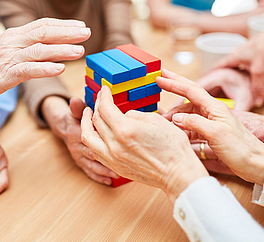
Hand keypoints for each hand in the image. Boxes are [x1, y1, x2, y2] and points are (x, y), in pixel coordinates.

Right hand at [0, 18, 90, 106]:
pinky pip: (28, 69)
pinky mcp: (6, 73)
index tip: (81, 26)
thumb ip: (29, 46)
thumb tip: (52, 46)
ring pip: (39, 50)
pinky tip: (60, 69)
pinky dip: (45, 68)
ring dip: (62, 50)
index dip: (64, 25)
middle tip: (87, 33)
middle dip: (68, 33)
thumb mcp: (10, 49)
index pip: (43, 25)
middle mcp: (14, 42)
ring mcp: (10, 57)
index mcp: (16, 35)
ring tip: (79, 51)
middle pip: (45, 33)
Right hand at [41, 96, 118, 184]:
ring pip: (92, 164)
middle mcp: (76, 146)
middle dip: (107, 155)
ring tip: (119, 172)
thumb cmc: (74, 118)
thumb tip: (75, 101)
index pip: (89, 135)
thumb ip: (77, 107)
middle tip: (123, 159)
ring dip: (105, 169)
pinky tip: (110, 180)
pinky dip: (100, 177)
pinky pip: (90, 172)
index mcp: (75, 132)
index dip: (101, 137)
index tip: (116, 139)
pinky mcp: (81, 164)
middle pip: (92, 152)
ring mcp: (78, 157)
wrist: (64, 128)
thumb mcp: (74, 110)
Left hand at [81, 86, 208, 202]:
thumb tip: (124, 116)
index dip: (103, 96)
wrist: (178, 174)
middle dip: (96, 106)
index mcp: (125, 130)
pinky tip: (97, 134)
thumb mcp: (155, 120)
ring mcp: (113, 158)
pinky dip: (93, 140)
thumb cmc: (173, 147)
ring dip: (86, 124)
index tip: (105, 90)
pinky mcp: (116, 167)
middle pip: (95, 121)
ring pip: (88, 139)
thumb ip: (134, 115)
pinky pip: (96, 152)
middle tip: (99, 99)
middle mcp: (114, 145)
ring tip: (89, 115)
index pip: (105, 108)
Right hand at [158, 69, 263, 185]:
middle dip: (174, 85)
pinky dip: (180, 128)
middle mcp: (212, 111)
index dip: (174, 83)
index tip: (160, 77)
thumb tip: (175, 118)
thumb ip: (194, 123)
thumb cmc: (241, 148)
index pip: (190, 90)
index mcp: (215, 107)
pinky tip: (174, 132)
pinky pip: (190, 126)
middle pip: (188, 95)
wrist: (255, 164)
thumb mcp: (216, 133)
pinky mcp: (209, 133)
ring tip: (162, 121)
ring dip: (174, 116)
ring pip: (187, 113)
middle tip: (159, 78)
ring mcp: (210, 122)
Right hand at [212, 30, 263, 106]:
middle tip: (214, 84)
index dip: (208, 75)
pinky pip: (241, 63)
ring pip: (233, 65)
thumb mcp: (260, 71)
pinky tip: (243, 74)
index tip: (202, 81)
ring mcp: (244, 52)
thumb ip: (258, 87)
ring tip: (228, 81)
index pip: (215, 67)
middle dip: (218, 75)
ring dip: (229, 72)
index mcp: (232, 58)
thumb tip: (257, 103)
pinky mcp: (252, 52)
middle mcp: (236, 54)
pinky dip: (239, 69)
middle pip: (223, 66)